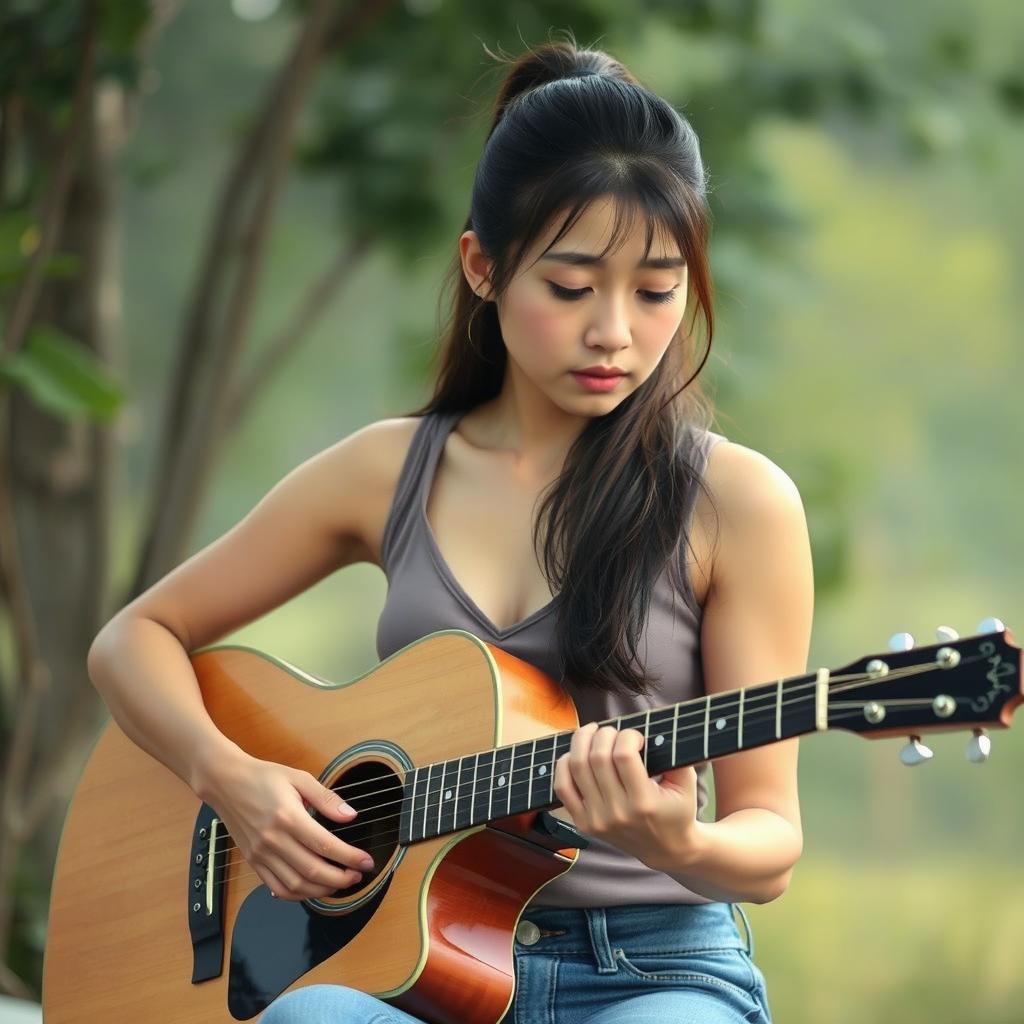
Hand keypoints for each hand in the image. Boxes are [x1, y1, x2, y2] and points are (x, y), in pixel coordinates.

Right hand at [197, 748, 373, 900]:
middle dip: (340, 878)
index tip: (366, 862)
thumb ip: (327, 798)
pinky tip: (311, 889)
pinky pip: (276, 887)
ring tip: (339, 883)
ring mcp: (261, 854)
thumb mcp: (299, 778)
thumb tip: (350, 816)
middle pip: (312, 870)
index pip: (325, 845)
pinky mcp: (253, 861)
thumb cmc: (263, 777)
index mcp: (288, 817)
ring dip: (321, 890)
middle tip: (357, 875)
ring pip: (295, 885)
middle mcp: (273, 840)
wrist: (225, 782)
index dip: (350, 857)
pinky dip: (297, 894)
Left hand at [553, 722, 702, 869]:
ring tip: (593, 732)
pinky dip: (564, 764)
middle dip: (604, 734)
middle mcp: (617, 813)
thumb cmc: (676, 810)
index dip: (627, 736)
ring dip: (582, 741)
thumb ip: (675, 755)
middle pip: (598, 757)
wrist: (665, 849)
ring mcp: (597, 820)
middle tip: (613, 731)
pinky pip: (562, 787)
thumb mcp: (685, 783)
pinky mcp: (583, 823)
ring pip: (576, 767)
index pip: (623, 756)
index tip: (636, 736)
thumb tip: (655, 729)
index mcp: (644, 803)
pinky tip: (576, 753)